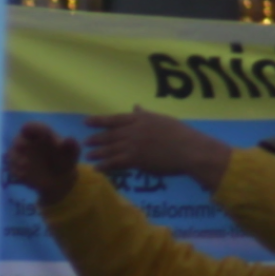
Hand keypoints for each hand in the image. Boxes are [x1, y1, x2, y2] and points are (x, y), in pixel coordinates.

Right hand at [5, 122, 80, 205]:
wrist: (59, 180)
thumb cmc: (65, 161)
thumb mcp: (72, 153)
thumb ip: (71, 146)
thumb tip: (69, 139)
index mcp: (40, 134)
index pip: (32, 127)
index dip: (30, 128)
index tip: (27, 129)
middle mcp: (27, 142)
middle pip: (18, 140)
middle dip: (19, 143)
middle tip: (23, 147)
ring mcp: (20, 156)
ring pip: (11, 154)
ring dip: (16, 159)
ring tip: (25, 166)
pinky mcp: (16, 169)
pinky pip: (12, 168)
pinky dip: (16, 171)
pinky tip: (24, 177)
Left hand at [83, 108, 229, 188]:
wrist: (189, 150)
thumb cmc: (181, 135)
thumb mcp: (162, 119)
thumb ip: (146, 115)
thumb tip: (136, 107)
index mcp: (141, 118)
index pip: (115, 118)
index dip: (99, 120)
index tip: (87, 121)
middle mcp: (134, 130)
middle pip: (110, 134)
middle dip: (96, 138)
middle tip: (85, 141)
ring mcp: (133, 144)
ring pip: (110, 148)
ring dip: (98, 152)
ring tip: (88, 155)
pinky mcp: (136, 159)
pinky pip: (115, 163)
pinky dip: (105, 165)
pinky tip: (97, 168)